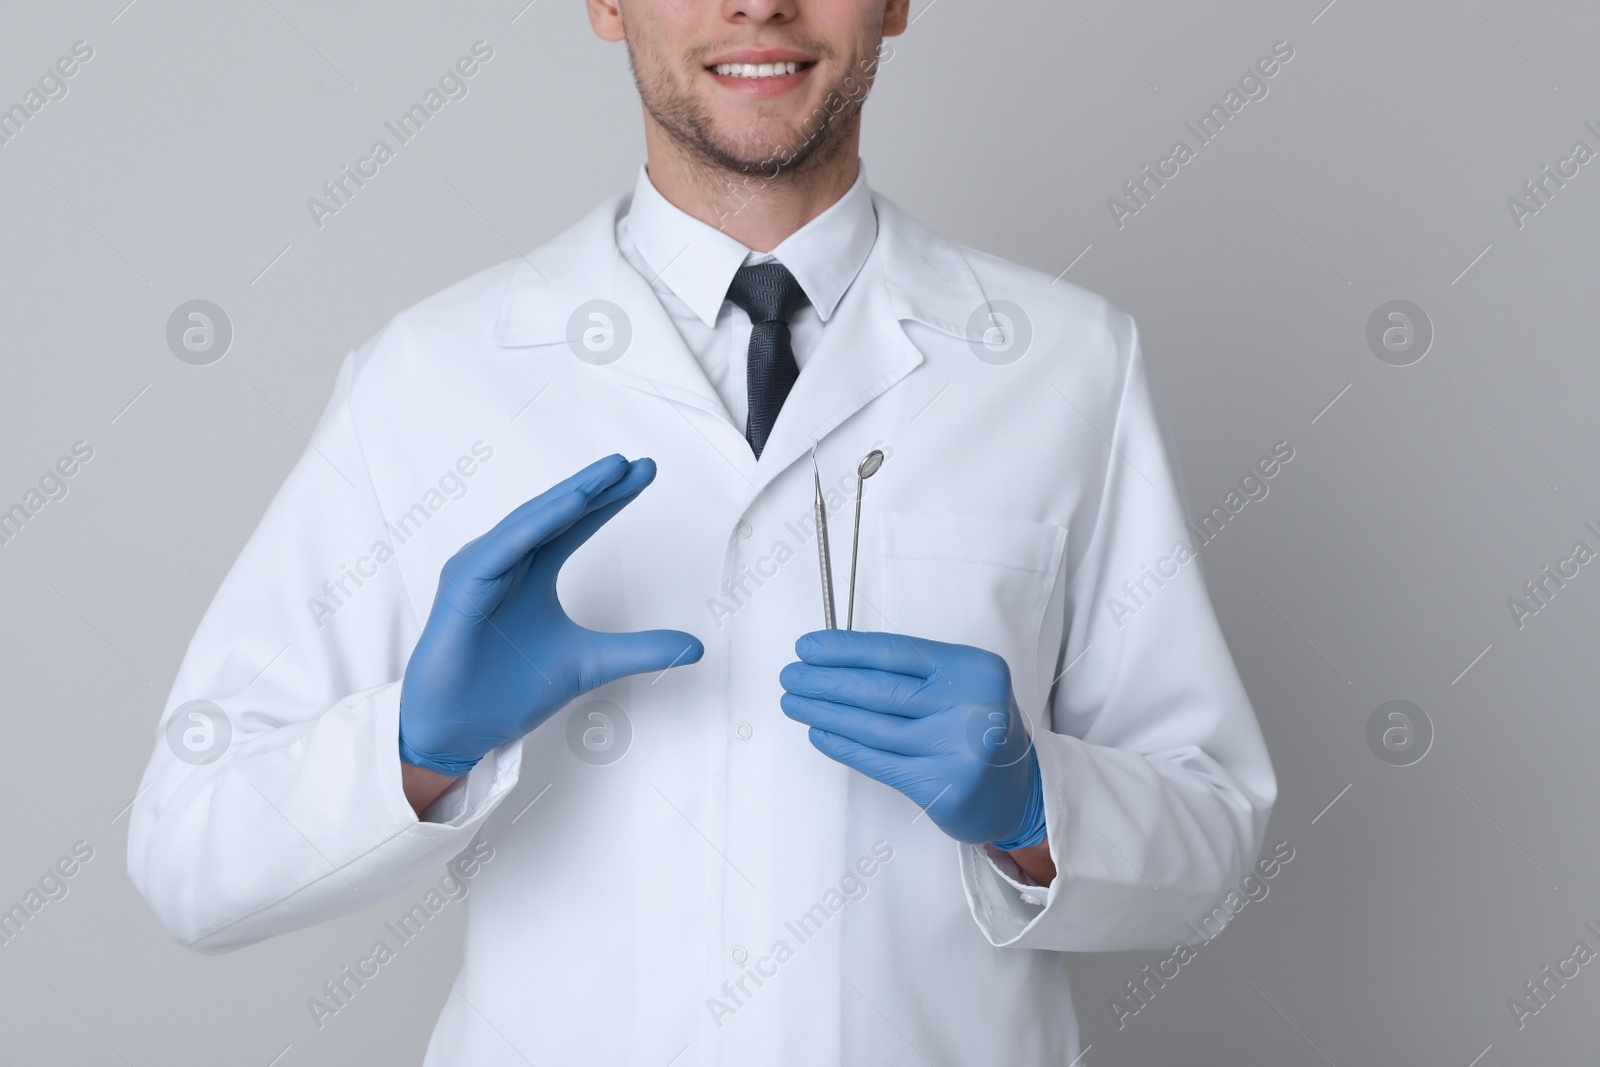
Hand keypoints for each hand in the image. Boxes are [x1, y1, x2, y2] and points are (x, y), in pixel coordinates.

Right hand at [398, 454, 702, 775]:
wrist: (461, 731)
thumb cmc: (508, 693)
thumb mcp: (592, 663)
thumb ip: (642, 650)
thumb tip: (696, 646)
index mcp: (533, 572)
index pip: (576, 524)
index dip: (610, 499)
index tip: (645, 473)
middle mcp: (508, 563)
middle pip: (556, 513)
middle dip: (596, 486)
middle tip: (634, 462)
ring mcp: (482, 571)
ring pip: (530, 522)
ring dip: (569, 495)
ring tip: (608, 473)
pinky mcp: (463, 588)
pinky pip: (502, 549)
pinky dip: (534, 526)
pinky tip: (568, 506)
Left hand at [779, 631, 1045, 850]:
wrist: (1019, 790)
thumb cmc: (980, 726)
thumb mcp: (963, 683)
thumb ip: (914, 671)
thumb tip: (838, 660)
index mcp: (974, 669)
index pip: (895, 652)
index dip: (844, 649)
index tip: (808, 648)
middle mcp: (971, 707)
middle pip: (879, 689)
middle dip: (825, 681)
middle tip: (791, 675)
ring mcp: (957, 750)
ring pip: (873, 726)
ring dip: (824, 712)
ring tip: (796, 702)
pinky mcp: (941, 788)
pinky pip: (877, 761)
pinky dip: (842, 746)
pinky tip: (820, 733)